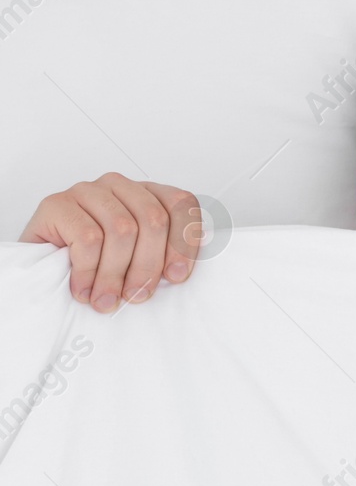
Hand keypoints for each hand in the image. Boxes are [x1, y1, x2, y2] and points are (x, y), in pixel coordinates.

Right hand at [20, 172, 202, 312]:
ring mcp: (87, 191)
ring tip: (107, 300)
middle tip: (137, 296)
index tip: (176, 277)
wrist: (41, 267)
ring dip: (116, 273)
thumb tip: (179, 274)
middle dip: (148, 266)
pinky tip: (83, 289)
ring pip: (122, 229)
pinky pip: (87, 237)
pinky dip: (89, 270)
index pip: (180, 204)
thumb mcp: (137, 261)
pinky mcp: (57, 203)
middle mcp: (119, 186)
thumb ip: (161, 258)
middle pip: (153, 219)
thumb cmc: (97, 266)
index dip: (183, 242)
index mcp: (147, 194)